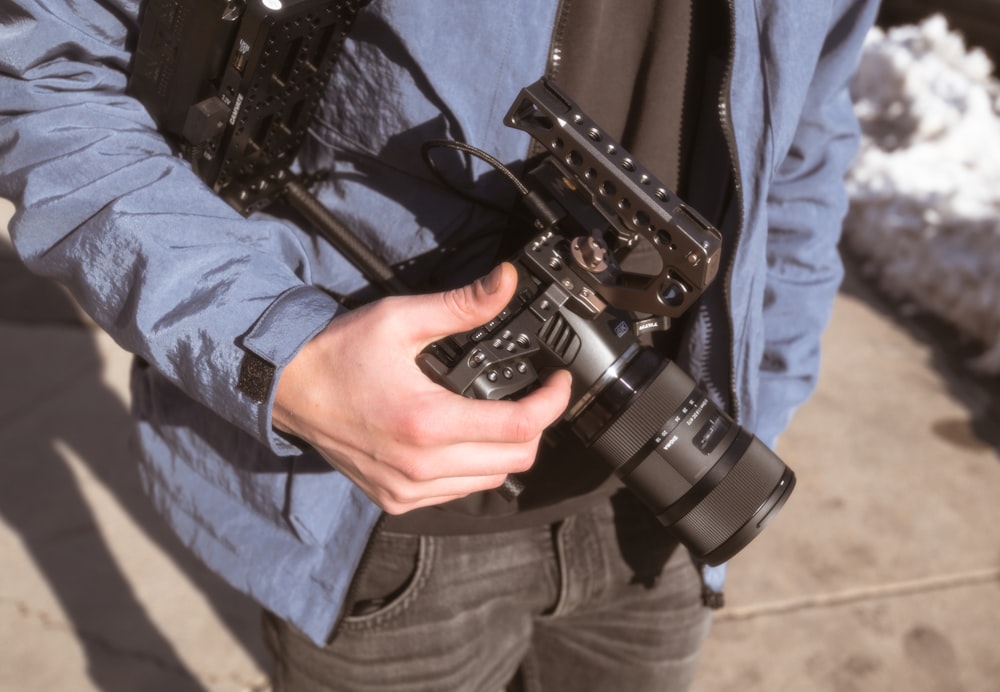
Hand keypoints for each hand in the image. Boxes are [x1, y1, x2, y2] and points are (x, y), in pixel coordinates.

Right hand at [272, 263, 571, 513]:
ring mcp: (407, 489)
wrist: (286, 390)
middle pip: (514, 461)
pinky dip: (472, 469)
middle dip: (535, 427)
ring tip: (499, 415)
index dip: (551, 404)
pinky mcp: (395, 499)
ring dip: (505, 450)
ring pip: (489, 481)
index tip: (557, 384)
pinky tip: (461, 440)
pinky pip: (456, 493)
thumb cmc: (337, 354)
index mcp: (428, 422)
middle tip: (533, 397)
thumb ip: (461, 305)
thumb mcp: (400, 319)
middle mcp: (420, 466)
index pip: (519, 428)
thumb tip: (506, 283)